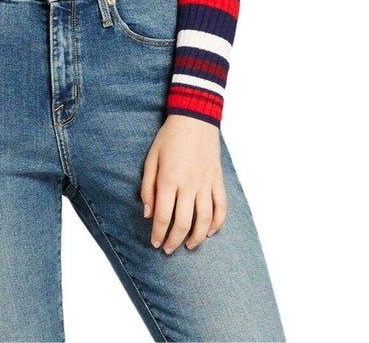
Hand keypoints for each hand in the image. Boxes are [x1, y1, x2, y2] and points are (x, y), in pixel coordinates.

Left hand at [140, 114, 227, 253]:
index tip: (155, 243)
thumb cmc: (169, 138)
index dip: (158, 234)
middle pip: (182, 223)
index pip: (163, 216)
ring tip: (188, 245)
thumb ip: (147, 187)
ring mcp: (206, 183)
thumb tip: (148, 214)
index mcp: (169, 179)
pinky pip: (221, 208)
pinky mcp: (218, 181)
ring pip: (204, 220)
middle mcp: (188, 184)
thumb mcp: (151, 159)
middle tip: (168, 249)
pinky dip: (217, 224)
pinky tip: (210, 232)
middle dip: (174, 241)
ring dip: (196, 237)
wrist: (195, 118)